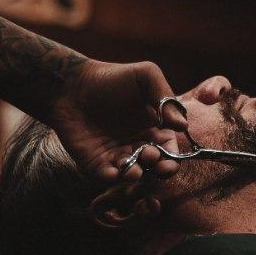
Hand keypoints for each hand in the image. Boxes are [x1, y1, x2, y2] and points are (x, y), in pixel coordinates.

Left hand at [50, 59, 187, 181]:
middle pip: (154, 167)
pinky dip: (112, 178)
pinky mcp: (96, 163)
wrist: (72, 84)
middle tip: (149, 157)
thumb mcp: (145, 76)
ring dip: (135, 175)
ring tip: (132, 169)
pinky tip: (113, 172)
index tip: (169, 159)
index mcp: (154, 130)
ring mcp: (117, 156)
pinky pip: (107, 177)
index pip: (169, 150)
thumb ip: (165, 97)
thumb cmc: (111, 78)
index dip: (172, 158)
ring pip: (132, 174)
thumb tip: (182, 126)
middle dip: (156, 168)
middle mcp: (138, 146)